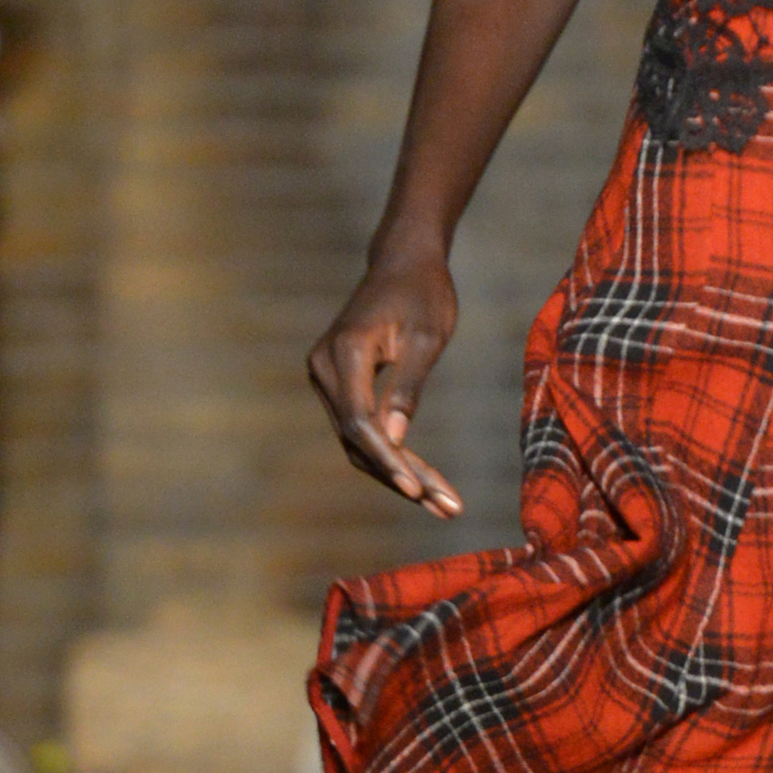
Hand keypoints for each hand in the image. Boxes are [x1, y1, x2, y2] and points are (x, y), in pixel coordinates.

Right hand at [307, 249, 462, 515]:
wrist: (402, 263)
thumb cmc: (423, 294)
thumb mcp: (429, 337)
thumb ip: (410, 387)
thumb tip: (397, 439)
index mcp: (346, 352)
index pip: (360, 421)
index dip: (388, 460)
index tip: (417, 491)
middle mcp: (324, 368)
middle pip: (359, 439)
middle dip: (402, 476)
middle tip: (448, 508)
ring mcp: (326, 377)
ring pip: (358, 441)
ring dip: (398, 473)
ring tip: (443, 504)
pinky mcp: (337, 385)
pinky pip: (360, 428)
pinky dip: (391, 454)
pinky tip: (424, 482)